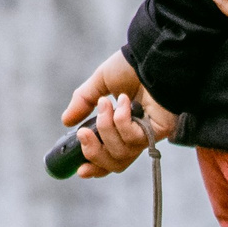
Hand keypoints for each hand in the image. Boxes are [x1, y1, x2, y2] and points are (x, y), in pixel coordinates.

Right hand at [61, 52, 177, 177]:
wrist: (150, 56)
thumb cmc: (130, 67)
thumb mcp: (100, 84)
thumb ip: (84, 102)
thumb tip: (66, 122)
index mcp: (123, 127)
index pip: (111, 156)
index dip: (96, 166)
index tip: (80, 171)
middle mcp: (137, 135)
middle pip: (116, 163)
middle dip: (94, 151)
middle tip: (84, 133)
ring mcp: (150, 135)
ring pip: (122, 152)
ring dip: (106, 127)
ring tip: (107, 103)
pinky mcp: (161, 131)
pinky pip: (133, 137)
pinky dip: (121, 119)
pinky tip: (125, 102)